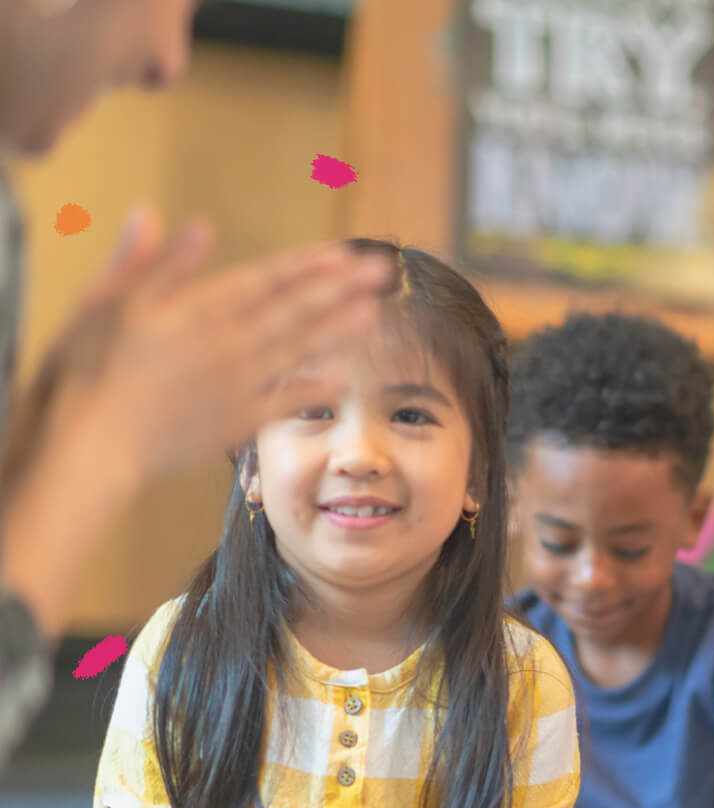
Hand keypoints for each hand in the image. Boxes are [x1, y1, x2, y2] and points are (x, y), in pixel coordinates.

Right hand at [2, 209, 388, 491]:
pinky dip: (316, 388)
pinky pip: (287, 401)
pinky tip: (344, 376)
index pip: (264, 280)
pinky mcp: (239, 420)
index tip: (341, 252)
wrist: (92, 442)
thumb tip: (171, 216)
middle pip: (295, 310)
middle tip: (382, 271)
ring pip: (300, 349)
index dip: (305, 265)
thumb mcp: (106, 303)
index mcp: (198, 309)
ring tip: (375, 311)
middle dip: (341, 288)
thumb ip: (147, 261)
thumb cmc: (87, 368)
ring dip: (339, 329)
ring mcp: (239, 383)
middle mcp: (229, 343)